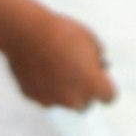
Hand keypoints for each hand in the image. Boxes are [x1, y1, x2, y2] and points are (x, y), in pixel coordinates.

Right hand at [0, 9, 115, 110]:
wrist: (26, 32)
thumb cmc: (61, 32)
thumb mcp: (90, 39)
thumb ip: (97, 58)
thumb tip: (99, 66)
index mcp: (92, 85)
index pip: (109, 96)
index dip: (105, 85)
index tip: (99, 75)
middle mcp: (73, 99)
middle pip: (85, 103)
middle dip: (83, 91)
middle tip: (77, 71)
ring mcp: (52, 101)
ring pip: (64, 101)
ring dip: (64, 90)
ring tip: (56, 66)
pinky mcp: (33, 98)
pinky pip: (45, 95)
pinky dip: (45, 86)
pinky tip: (40, 66)